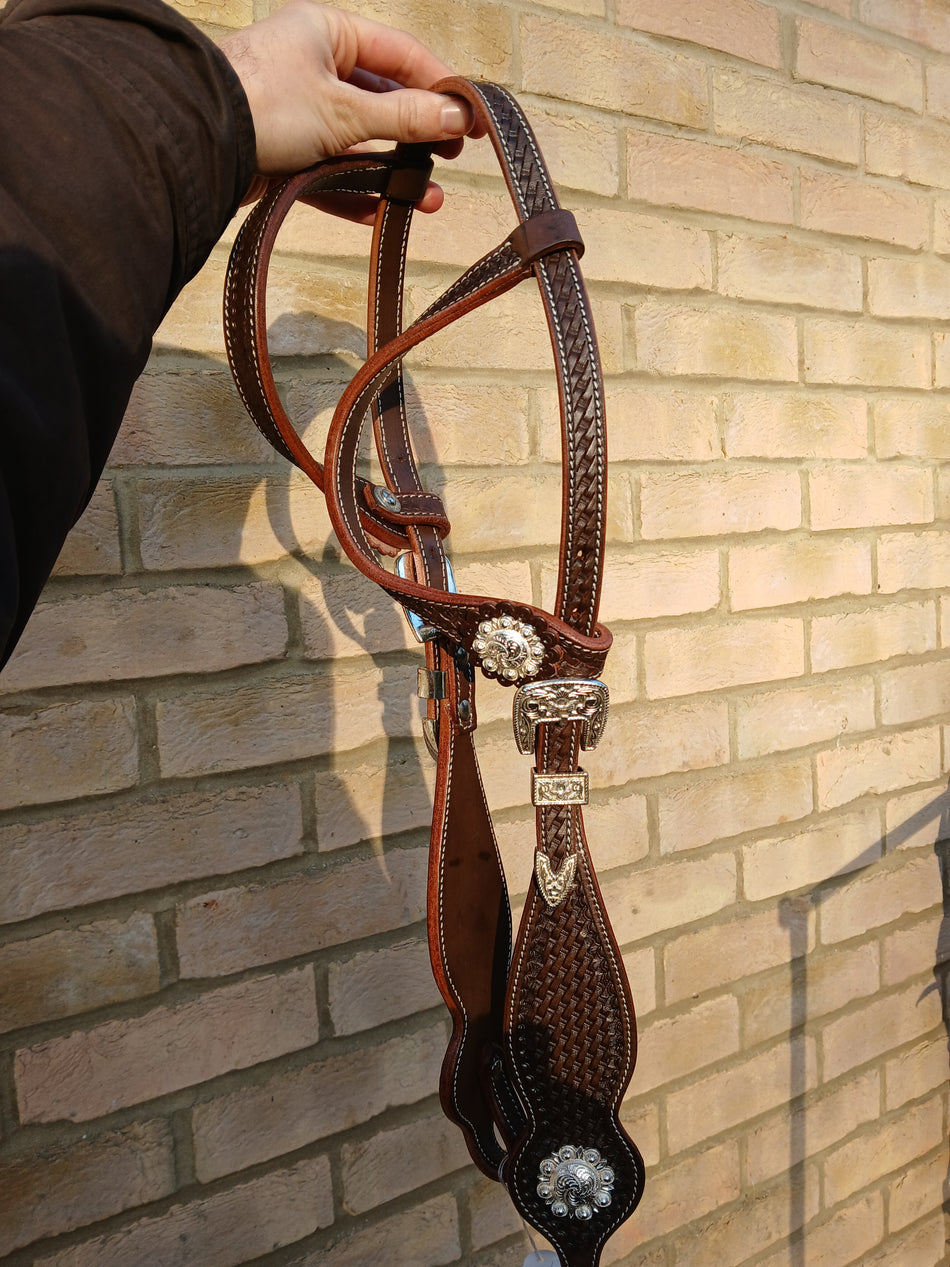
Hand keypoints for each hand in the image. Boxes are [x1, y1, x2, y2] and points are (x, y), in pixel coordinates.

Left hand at [218, 2, 475, 217]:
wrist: (195, 144)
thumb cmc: (262, 103)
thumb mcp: (345, 110)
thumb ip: (404, 117)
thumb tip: (455, 118)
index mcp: (328, 32)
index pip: (401, 54)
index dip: (441, 85)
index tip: (471, 117)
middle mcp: (314, 66)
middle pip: (383, 101)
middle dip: (420, 135)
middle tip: (452, 158)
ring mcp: (299, 112)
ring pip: (361, 143)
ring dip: (395, 172)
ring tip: (429, 199)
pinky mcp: (285, 155)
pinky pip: (332, 173)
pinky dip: (359, 193)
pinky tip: (385, 214)